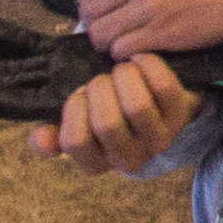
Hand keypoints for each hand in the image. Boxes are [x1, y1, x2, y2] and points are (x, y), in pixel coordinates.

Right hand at [35, 51, 198, 175]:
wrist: (160, 107)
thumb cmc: (110, 114)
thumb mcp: (80, 128)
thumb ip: (54, 136)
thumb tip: (41, 139)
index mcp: (97, 163)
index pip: (75, 140)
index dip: (73, 109)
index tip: (79, 95)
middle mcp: (130, 159)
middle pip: (107, 123)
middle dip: (98, 90)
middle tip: (101, 79)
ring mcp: (159, 139)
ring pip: (137, 106)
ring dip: (123, 77)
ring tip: (121, 70)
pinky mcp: (182, 114)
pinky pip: (163, 86)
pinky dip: (148, 65)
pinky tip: (139, 59)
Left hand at [76, 0, 222, 56]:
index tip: (100, 5)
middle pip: (91, 7)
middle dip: (95, 21)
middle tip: (109, 29)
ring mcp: (147, 6)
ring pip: (101, 32)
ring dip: (108, 41)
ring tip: (122, 43)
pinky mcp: (160, 32)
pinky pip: (121, 49)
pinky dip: (124, 54)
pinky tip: (138, 50)